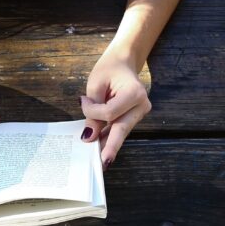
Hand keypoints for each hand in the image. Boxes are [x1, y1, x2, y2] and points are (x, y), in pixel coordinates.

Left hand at [80, 53, 151, 168]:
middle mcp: (142, 105)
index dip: (93, 112)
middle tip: (102, 163)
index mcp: (134, 93)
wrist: (123, 62)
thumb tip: (90, 137)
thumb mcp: (95, 85)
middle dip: (110, 146)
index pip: (110, 112)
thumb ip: (93, 111)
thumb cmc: (109, 69)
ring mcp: (140, 113)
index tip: (82, 101)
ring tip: (96, 160)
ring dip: (107, 144)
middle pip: (121, 128)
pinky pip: (120, 129)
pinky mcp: (135, 117)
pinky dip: (109, 137)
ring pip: (121, 132)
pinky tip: (100, 148)